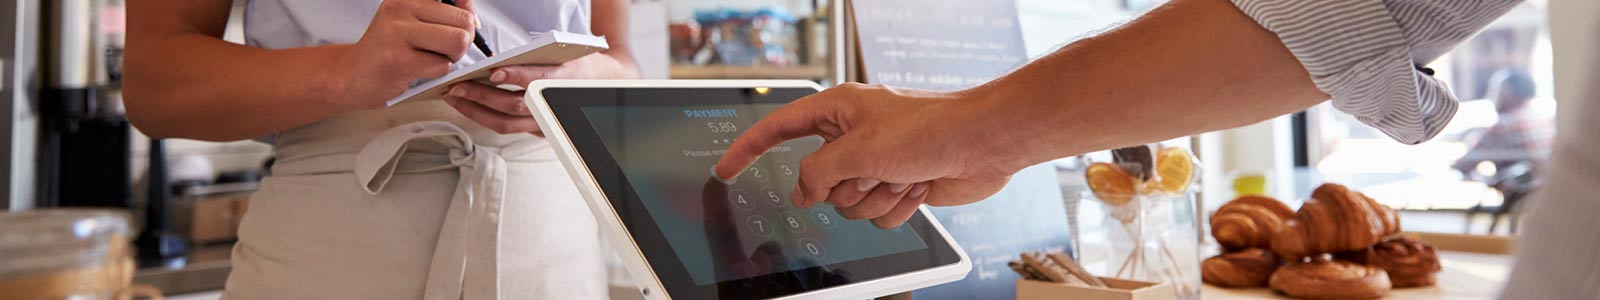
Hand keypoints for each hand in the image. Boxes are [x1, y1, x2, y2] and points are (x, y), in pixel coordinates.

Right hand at [334, 0, 478, 109]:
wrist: (353, 74)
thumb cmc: (390, 49)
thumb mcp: (413, 20)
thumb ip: (447, 13)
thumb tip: (474, 18)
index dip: (467, 14)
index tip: (457, 25)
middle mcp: (401, 7)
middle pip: (464, 21)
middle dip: (462, 41)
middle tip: (442, 50)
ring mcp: (397, 32)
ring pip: (457, 41)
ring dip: (452, 57)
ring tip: (431, 59)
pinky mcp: (397, 60)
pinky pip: (442, 66)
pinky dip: (438, 73)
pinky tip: (418, 70)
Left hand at [443, 53, 639, 134]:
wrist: (603, 87)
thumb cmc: (579, 67)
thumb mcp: (565, 55)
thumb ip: (536, 59)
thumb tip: (497, 63)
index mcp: (564, 80)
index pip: (537, 81)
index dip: (516, 77)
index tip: (495, 71)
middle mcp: (553, 106)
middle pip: (514, 106)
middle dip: (482, 97)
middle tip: (458, 87)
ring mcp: (545, 123)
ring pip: (506, 123)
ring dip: (476, 111)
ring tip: (456, 98)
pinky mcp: (539, 131)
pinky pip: (508, 128)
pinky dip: (485, 118)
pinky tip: (469, 107)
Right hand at [714, 83, 1023, 228]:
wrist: (982, 144)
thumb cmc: (930, 128)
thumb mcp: (858, 150)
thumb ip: (817, 173)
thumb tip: (803, 192)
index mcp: (838, 110)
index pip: (779, 129)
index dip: (748, 150)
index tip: (726, 170)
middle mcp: (853, 137)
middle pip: (818, 180)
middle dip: (846, 186)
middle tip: (874, 170)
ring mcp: (876, 163)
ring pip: (848, 203)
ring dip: (877, 197)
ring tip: (903, 175)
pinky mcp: (896, 185)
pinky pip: (876, 215)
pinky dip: (898, 206)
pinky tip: (919, 185)